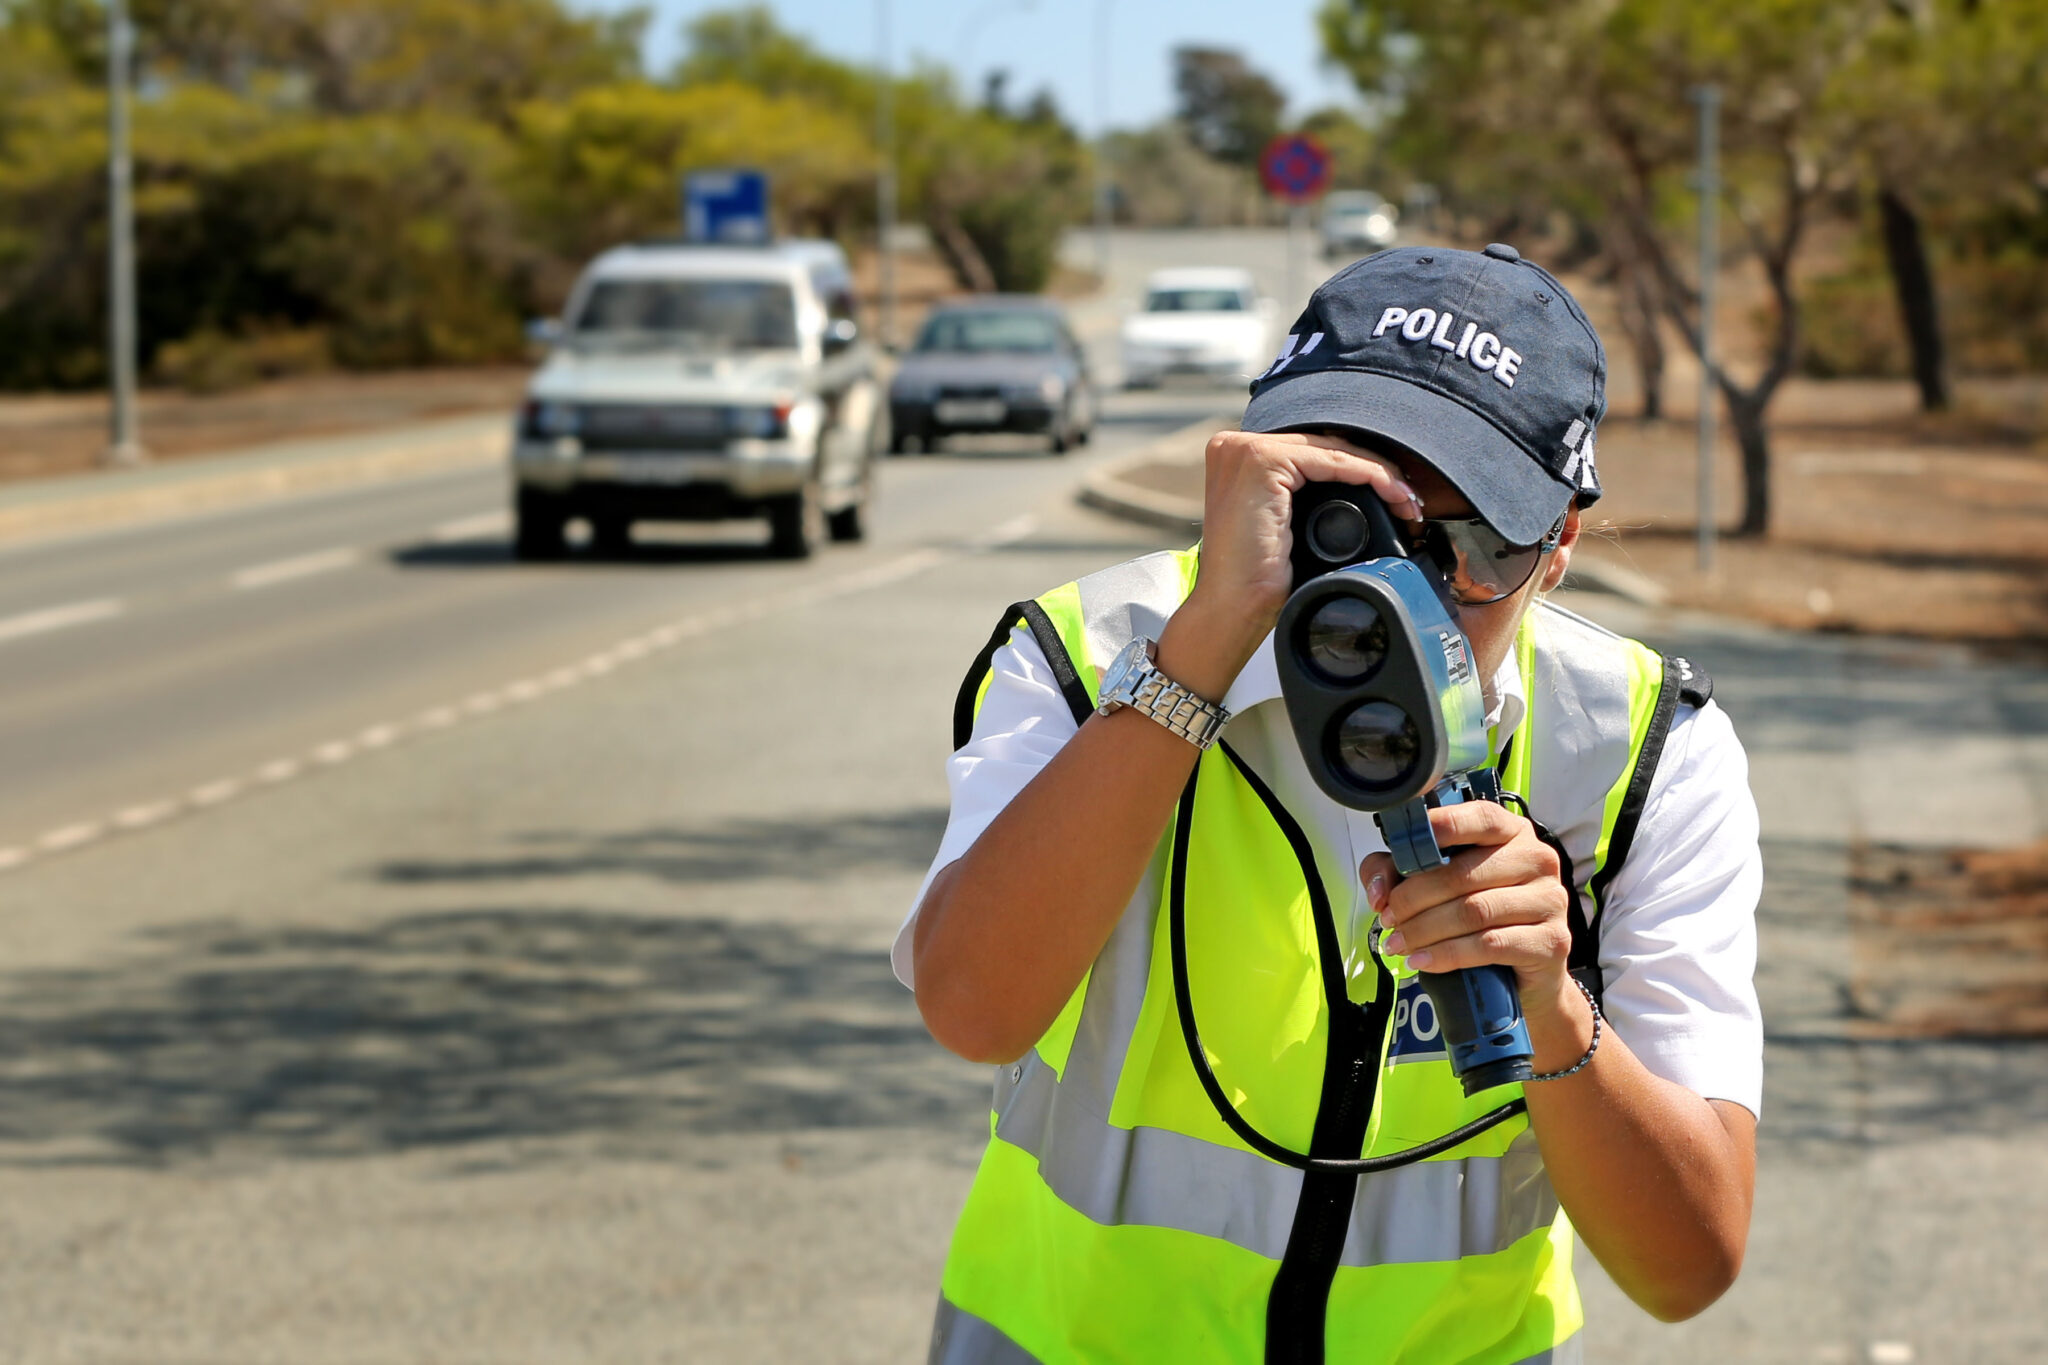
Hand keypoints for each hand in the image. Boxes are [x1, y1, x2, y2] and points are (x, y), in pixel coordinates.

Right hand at [1156, 430, 1422, 699]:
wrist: (1232, 610)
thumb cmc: (1255, 582)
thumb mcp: (1284, 526)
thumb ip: (1305, 497)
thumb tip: (1362, 489)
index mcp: (1235, 457)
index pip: (1311, 452)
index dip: (1358, 469)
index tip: (1397, 497)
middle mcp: (1234, 446)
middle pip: (1322, 447)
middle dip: (1373, 471)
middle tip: (1410, 500)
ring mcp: (1244, 450)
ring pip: (1332, 450)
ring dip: (1380, 473)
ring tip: (1408, 502)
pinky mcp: (1260, 460)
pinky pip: (1332, 460)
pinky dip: (1369, 475)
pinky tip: (1392, 494)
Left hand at [1362, 801, 1573, 1015]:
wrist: (1526, 979)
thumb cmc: (1480, 922)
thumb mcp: (1436, 889)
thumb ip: (1399, 873)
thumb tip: (1379, 891)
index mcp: (1512, 833)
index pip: (1480, 818)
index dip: (1441, 827)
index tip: (1403, 847)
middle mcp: (1537, 860)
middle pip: (1463, 873)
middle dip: (1414, 898)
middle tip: (1388, 918)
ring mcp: (1550, 900)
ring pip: (1474, 910)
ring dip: (1425, 930)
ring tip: (1397, 943)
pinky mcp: (1551, 941)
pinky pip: (1490, 945)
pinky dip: (1448, 954)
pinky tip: (1423, 960)